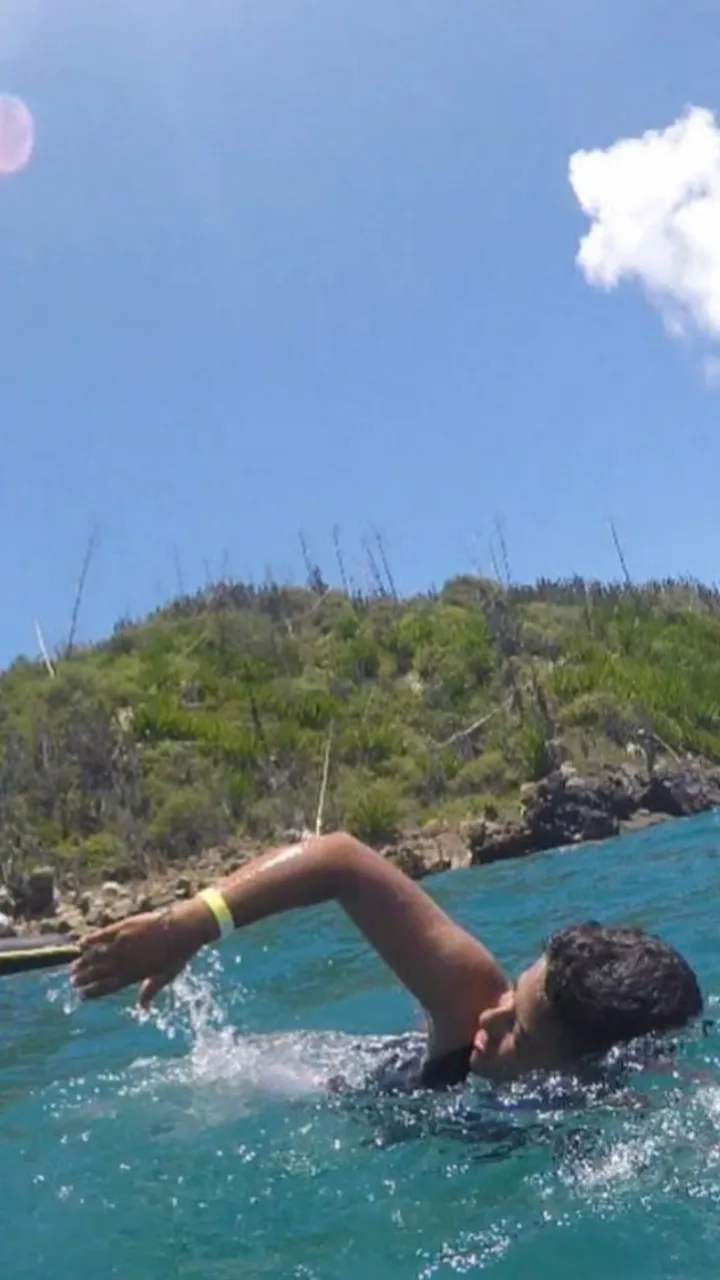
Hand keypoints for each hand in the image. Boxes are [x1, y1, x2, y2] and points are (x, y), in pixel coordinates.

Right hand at [70, 902, 210, 1006]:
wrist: (180, 929)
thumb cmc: (176, 954)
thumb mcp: (164, 976)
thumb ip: (150, 990)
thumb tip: (143, 1007)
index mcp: (132, 976)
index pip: (107, 987)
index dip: (92, 992)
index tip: (81, 995)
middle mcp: (123, 962)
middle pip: (98, 972)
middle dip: (83, 978)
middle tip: (72, 981)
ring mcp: (121, 944)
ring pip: (96, 956)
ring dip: (82, 962)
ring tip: (72, 967)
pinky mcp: (122, 928)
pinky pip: (101, 935)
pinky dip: (89, 940)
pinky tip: (80, 944)